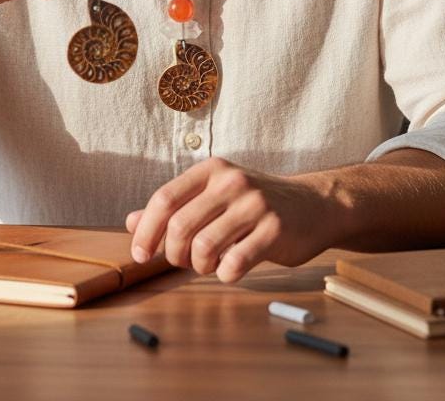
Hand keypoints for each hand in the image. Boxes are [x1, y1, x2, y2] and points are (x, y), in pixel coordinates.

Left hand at [125, 157, 337, 282]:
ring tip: (208, 265)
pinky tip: (231, 269)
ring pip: (204, 247)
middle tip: (182, 262)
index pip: (164, 199)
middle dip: (173, 254)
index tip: (140, 254)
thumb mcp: (213, 196)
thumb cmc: (254, 204)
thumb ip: (175, 208)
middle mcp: (230, 182)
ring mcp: (255, 204)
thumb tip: (130, 222)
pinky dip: (225, 274)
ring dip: (199, 266)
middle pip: (180, 226)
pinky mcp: (275, 229)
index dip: (146, 230)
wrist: (314, 204)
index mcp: (210, 170)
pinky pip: (236, 262)